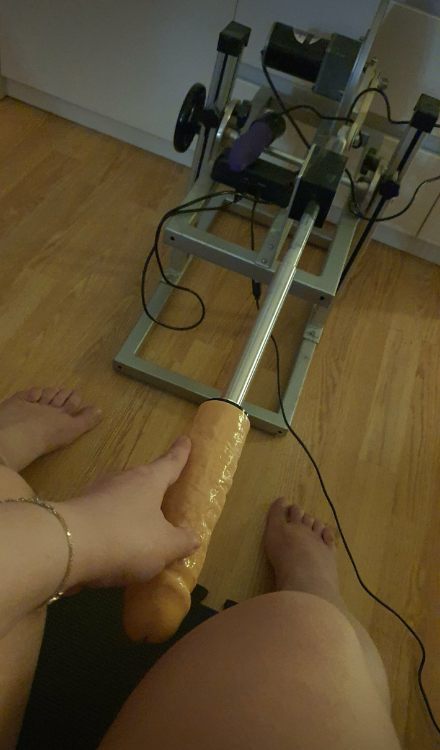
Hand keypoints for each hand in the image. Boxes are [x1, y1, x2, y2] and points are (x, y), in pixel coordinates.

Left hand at [62, 436, 198, 589]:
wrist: (67, 546)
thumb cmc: (127, 538)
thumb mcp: (165, 546)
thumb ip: (182, 541)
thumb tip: (193, 536)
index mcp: (149, 481)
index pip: (170, 463)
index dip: (180, 453)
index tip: (186, 439)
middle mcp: (123, 480)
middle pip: (144, 479)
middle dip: (154, 486)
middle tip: (164, 495)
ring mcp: (97, 493)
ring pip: (121, 498)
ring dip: (131, 509)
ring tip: (141, 528)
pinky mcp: (77, 512)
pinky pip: (103, 517)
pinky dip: (112, 527)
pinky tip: (115, 547)